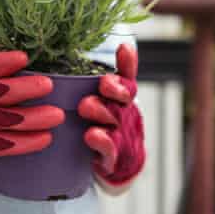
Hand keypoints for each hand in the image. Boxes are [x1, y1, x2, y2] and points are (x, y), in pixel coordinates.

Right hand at [0, 50, 63, 191]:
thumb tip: (4, 46)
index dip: (2, 63)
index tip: (24, 58)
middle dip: (23, 89)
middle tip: (48, 85)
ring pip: (4, 121)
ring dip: (33, 118)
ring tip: (56, 115)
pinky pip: (2, 145)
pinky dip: (26, 143)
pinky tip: (45, 138)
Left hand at [77, 44, 145, 186]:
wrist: (119, 165)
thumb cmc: (106, 125)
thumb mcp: (104, 100)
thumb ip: (101, 78)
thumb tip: (103, 48)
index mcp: (121, 98)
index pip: (128, 77)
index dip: (128, 63)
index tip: (122, 49)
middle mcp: (124, 114)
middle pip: (123, 98)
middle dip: (114, 88)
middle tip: (103, 84)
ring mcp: (120, 135)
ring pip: (115, 120)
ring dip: (102, 112)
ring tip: (86, 106)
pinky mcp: (113, 157)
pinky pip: (109, 148)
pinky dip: (102, 141)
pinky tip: (92, 135)